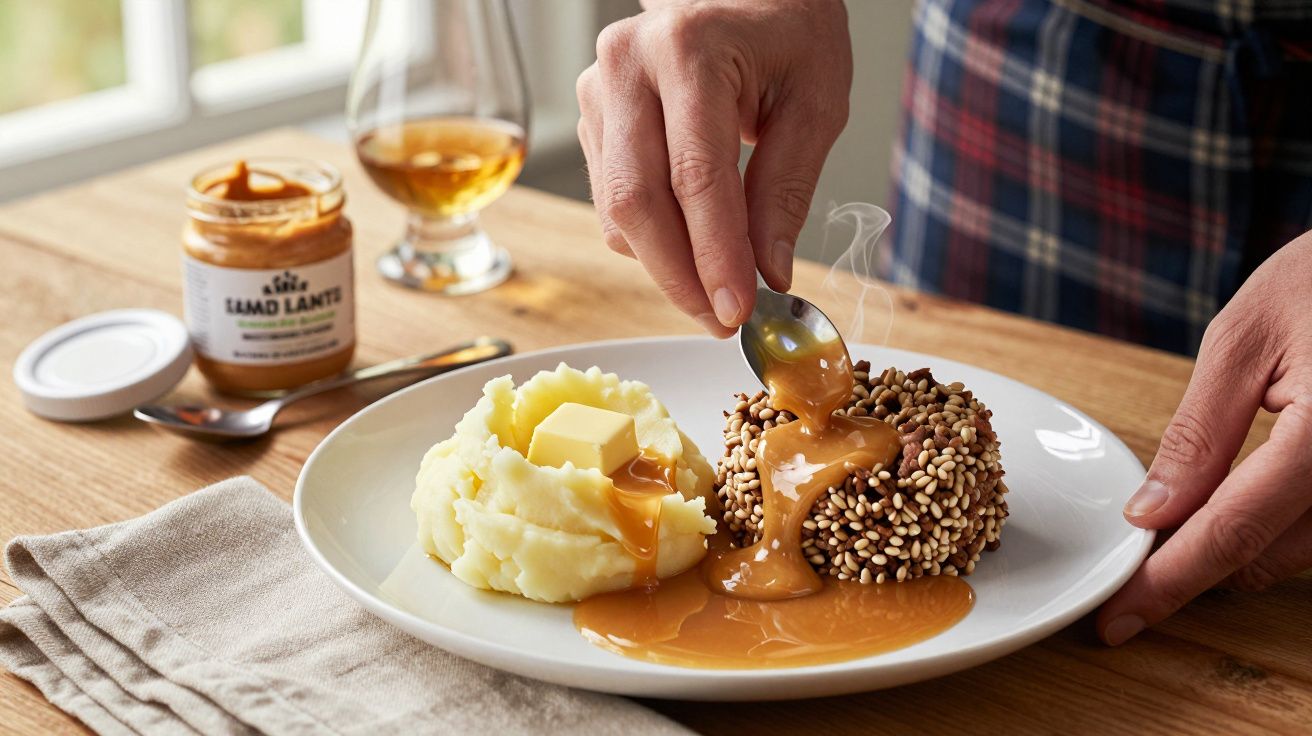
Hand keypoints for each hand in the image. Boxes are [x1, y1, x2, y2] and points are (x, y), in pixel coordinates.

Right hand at [576, 0, 851, 335]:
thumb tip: (767, 274)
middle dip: (680, 277)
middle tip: (723, 322)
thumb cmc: (786, 32)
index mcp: (690, 48)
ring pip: (619, 211)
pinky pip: (613, 204)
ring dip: (667, 266)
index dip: (715, 255)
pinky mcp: (592, 118)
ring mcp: (599, 90)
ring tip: (717, 290)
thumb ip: (787, 189)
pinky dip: (652, 241)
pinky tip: (691, 247)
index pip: (696, 176)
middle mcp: (629, 66)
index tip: (737, 312)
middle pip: (639, 201)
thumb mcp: (815, 101)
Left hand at [1097, 231, 1311, 644]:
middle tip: (1132, 567)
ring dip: (1235, 548)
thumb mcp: (1243, 340)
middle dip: (1193, 565)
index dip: (1168, 583)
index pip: (1232, 532)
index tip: (1118, 619)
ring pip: (1298, 551)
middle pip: (1266, 554)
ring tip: (1173, 530)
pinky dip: (1274, 525)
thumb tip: (1151, 513)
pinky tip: (1231, 503)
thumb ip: (1198, 434)